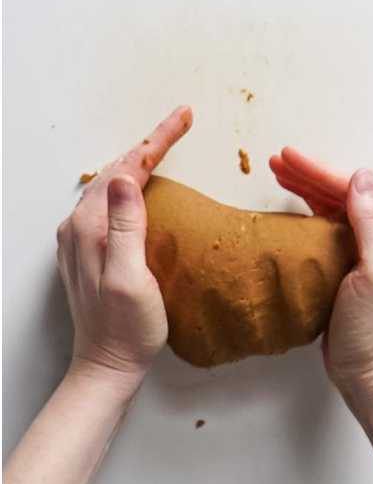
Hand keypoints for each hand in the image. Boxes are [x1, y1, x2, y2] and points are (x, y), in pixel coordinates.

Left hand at [57, 106, 190, 389]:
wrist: (108, 366)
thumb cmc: (127, 327)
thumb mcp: (131, 276)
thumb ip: (125, 226)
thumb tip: (125, 178)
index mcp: (89, 228)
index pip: (126, 168)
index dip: (157, 140)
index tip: (184, 117)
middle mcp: (79, 228)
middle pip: (116, 170)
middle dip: (149, 143)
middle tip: (181, 122)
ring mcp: (81, 240)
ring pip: (111, 185)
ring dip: (138, 161)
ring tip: (165, 146)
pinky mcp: (90, 252)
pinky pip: (109, 203)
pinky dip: (130, 184)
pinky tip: (142, 187)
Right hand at [269, 148, 372, 406]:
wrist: (371, 375)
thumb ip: (371, 223)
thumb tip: (362, 176)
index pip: (359, 190)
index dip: (322, 171)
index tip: (289, 156)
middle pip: (347, 193)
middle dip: (311, 174)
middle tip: (276, 159)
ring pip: (336, 207)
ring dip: (308, 188)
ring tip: (277, 171)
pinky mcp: (353, 264)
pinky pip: (330, 227)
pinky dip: (309, 212)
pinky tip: (292, 202)